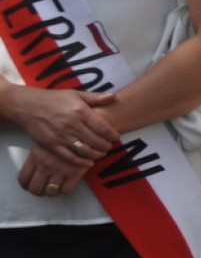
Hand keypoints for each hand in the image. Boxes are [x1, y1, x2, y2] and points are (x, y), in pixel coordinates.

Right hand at [4, 86, 118, 163]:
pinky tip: (89, 162)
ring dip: (97, 155)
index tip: (116, 137)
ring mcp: (61, 136)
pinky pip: (70, 157)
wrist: (27, 105)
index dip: (113, 135)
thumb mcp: (76, 94)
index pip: (103, 127)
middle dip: (107, 146)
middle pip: (96, 141)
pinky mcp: (51, 145)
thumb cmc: (54, 99)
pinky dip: (82, 162)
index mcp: (80, 111)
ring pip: (85, 151)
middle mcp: (71, 124)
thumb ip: (96, 97)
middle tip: (110, 147)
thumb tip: (114, 97)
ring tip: (102, 153)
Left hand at [18, 143, 90, 196]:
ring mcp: (60, 169)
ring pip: (50, 192)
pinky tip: (68, 184)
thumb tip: (34, 169)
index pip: (24, 178)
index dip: (26, 185)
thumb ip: (38, 156)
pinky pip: (66, 190)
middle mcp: (45, 164)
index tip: (30, 186)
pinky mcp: (74, 173)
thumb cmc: (66, 136)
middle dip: (39, 191)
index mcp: (36, 156)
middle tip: (43, 189)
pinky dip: (66, 190)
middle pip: (35, 188)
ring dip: (53, 192)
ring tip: (57, 187)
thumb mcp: (46, 142)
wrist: (87, 131)